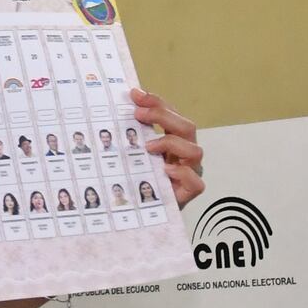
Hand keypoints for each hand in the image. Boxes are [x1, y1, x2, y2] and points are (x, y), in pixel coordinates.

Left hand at [132, 87, 204, 207]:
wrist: (144, 213)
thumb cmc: (140, 180)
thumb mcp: (132, 154)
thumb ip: (130, 135)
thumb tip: (112, 111)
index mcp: (174, 140)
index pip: (172, 114)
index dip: (156, 102)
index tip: (135, 94)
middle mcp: (184, 154)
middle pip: (187, 127)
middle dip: (162, 116)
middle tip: (138, 114)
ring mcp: (189, 173)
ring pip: (195, 150)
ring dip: (171, 143)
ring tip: (148, 147)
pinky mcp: (188, 193)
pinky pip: (196, 182)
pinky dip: (182, 173)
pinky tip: (164, 170)